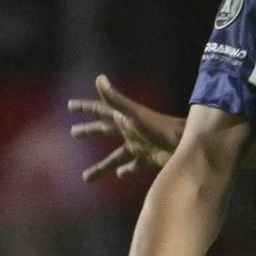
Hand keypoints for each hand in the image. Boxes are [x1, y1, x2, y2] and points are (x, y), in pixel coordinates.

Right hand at [68, 75, 182, 181]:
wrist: (186, 144)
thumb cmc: (159, 128)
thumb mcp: (133, 114)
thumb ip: (115, 99)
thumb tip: (99, 78)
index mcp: (124, 118)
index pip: (100, 109)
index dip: (85, 107)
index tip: (70, 105)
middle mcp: (130, 130)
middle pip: (105, 130)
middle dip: (90, 131)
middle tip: (72, 133)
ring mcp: (139, 145)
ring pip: (116, 156)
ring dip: (102, 166)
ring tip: (85, 178)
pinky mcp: (149, 158)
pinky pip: (134, 166)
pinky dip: (126, 171)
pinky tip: (120, 176)